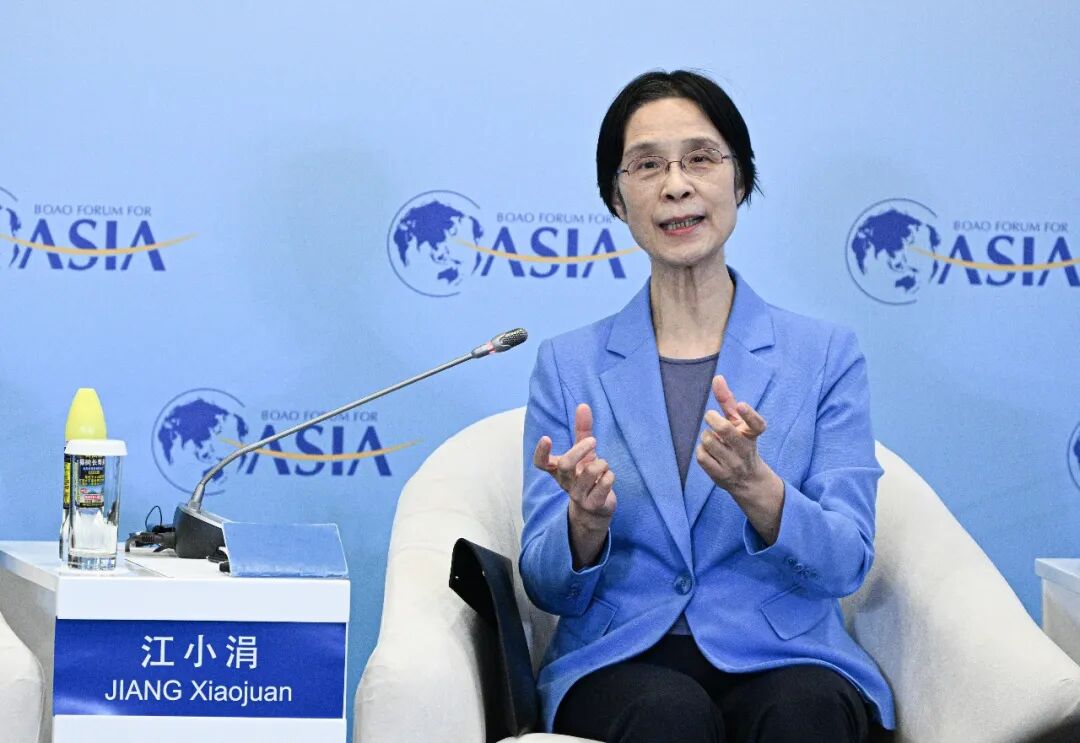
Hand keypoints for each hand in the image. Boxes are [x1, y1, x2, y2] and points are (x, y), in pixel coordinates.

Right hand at [533, 403, 615, 565]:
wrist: (595, 509)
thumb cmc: (587, 476)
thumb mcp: (585, 452)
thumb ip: (583, 430)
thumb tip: (583, 405)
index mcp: (558, 470)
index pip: (541, 463)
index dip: (541, 452)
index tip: (547, 438)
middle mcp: (566, 482)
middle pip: (565, 465)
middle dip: (580, 449)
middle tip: (593, 441)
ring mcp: (578, 495)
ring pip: (588, 473)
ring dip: (601, 463)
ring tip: (604, 466)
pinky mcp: (594, 504)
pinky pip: (603, 486)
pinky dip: (609, 477)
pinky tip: (608, 477)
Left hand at [696, 375, 773, 498]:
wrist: (748, 479)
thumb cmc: (739, 441)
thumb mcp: (737, 422)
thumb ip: (727, 400)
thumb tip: (717, 377)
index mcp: (753, 434)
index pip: (757, 425)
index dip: (749, 415)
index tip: (742, 405)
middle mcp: (746, 450)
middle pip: (725, 430)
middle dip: (713, 419)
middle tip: (711, 416)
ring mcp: (734, 465)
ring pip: (708, 441)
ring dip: (706, 436)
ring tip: (713, 439)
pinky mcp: (721, 476)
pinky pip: (701, 456)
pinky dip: (701, 450)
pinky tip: (709, 452)